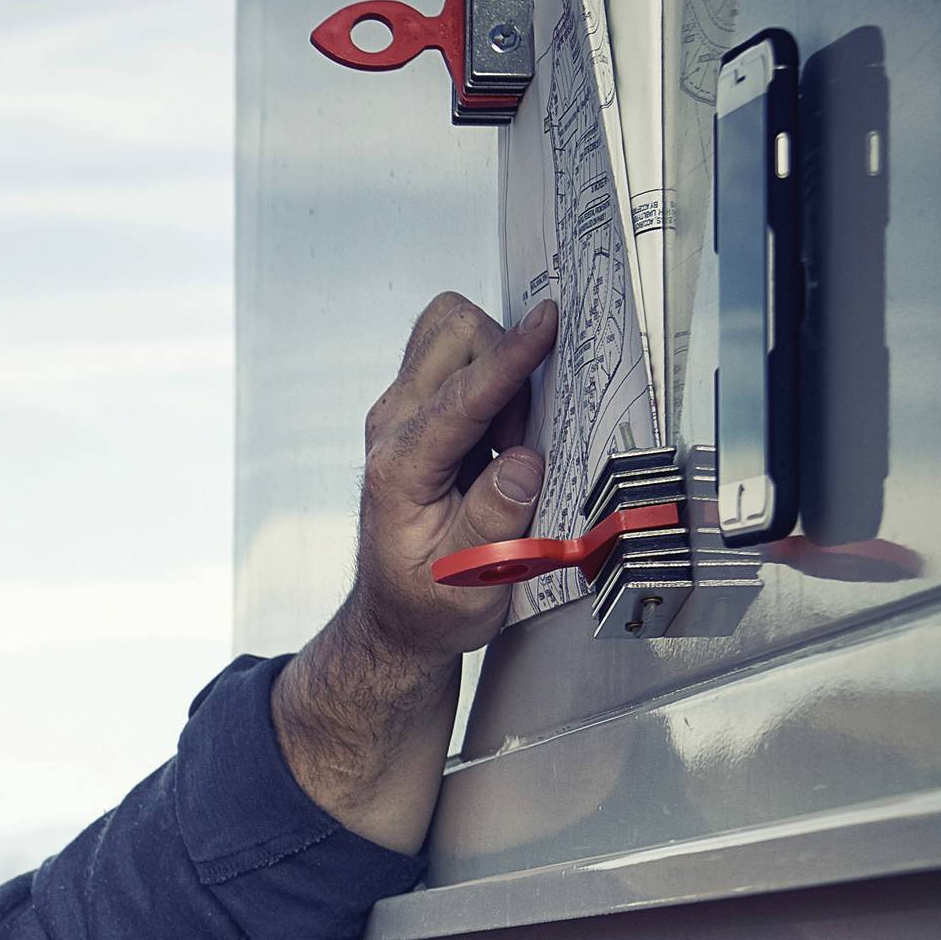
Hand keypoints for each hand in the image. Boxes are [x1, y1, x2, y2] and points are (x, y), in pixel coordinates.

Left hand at [344, 289, 557, 666]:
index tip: (547, 324)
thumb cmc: (429, 602)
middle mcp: (392, 429)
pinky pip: (462, 361)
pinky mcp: (420, 413)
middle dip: (504, 360)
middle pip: (451, 333)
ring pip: (455, 336)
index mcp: (399, 470)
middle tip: (517, 435)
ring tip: (506, 444)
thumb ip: (494, 523)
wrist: (397, 615)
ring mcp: (402, 415)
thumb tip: (523, 464)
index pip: (460, 397)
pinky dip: (495, 383)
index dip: (510, 358)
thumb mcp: (467, 584)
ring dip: (499, 372)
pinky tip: (496, 441)